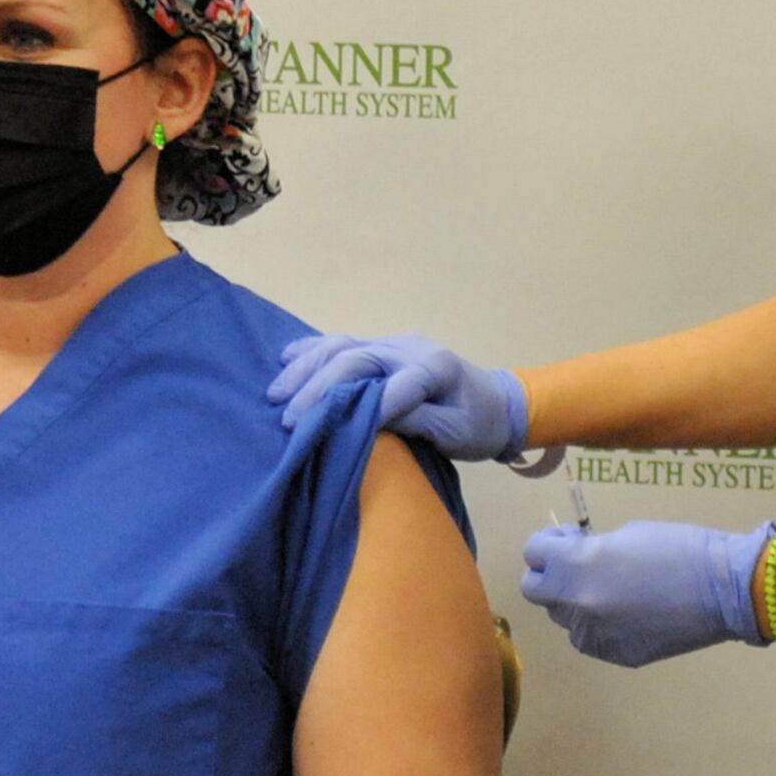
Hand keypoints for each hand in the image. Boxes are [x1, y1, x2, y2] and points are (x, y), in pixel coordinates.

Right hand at [268, 332, 529, 459]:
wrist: (498, 403)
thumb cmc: (479, 424)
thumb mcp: (456, 433)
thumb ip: (418, 422)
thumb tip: (374, 418)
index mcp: (435, 367)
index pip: (395, 384)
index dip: (368, 407)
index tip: (332, 430)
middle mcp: (410, 347)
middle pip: (357, 358)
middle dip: (319, 387)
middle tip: (288, 415)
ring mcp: (395, 344)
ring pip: (343, 345)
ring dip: (307, 367)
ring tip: (277, 391)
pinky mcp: (385, 347)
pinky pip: (344, 342)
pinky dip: (313, 350)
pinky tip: (287, 358)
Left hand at [520, 519, 774, 666]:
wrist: (725, 590)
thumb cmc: (679, 549)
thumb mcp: (626, 535)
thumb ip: (590, 549)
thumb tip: (575, 558)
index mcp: (575, 566)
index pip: (533, 553)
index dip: (549, 543)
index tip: (569, 539)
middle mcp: (575, 604)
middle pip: (536, 590)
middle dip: (551, 575)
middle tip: (579, 565)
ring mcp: (594, 635)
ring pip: (564, 618)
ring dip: (576, 602)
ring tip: (613, 589)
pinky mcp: (614, 655)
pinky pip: (592, 638)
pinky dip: (600, 624)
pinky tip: (630, 611)